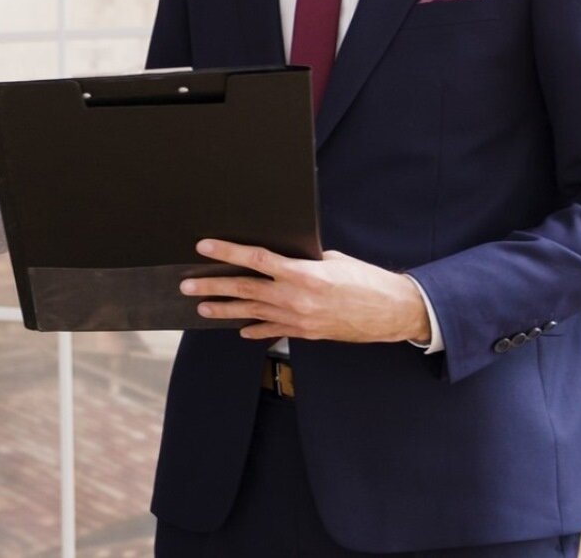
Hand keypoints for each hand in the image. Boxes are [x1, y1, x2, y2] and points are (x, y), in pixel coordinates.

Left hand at [179, 239, 431, 343]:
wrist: (393, 313)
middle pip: (244, 289)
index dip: (227, 252)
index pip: (255, 259)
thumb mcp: (332, 261)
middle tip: (186, 287)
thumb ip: (302, 260)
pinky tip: (239, 329)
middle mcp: (296, 298)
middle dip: (212, 288)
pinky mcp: (305, 333)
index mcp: (303, 274)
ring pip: (252, 313)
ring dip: (225, 310)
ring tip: (201, 309)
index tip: (204, 247)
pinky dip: (255, 329)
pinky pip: (273, 331)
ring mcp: (299, 319)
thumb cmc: (366, 280)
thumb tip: (279, 255)